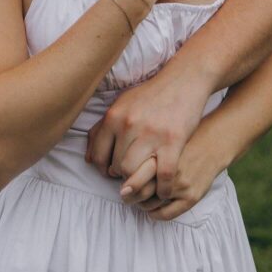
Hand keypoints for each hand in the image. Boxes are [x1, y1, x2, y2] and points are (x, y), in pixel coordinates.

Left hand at [85, 64, 211, 199]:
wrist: (183, 81)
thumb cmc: (150, 95)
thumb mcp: (122, 104)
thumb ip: (102, 128)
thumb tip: (88, 158)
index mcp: (114, 116)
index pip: (98, 156)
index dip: (104, 169)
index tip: (113, 171)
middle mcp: (129, 124)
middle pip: (116, 167)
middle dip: (123, 175)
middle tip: (131, 175)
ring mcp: (151, 134)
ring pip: (133, 173)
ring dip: (139, 183)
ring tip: (145, 181)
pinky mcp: (173, 142)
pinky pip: (163, 177)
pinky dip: (162, 189)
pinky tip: (164, 190)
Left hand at [118, 119, 225, 219]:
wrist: (212, 140)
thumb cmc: (180, 134)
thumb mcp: (157, 130)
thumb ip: (136, 139)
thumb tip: (110, 154)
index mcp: (157, 148)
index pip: (128, 169)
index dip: (119, 176)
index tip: (116, 175)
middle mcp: (168, 167)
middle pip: (137, 190)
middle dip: (128, 194)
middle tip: (125, 192)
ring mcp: (180, 183)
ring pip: (149, 204)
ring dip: (140, 204)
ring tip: (138, 198)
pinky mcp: (191, 196)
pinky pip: (165, 214)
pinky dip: (154, 214)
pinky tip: (151, 207)